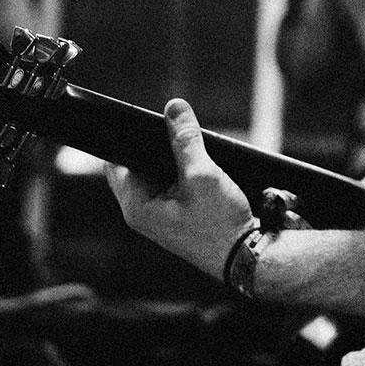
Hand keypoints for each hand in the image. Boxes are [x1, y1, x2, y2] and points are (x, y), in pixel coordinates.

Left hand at [102, 99, 253, 278]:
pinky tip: (204, 169)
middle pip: (139, 164)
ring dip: (175, 159)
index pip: (117, 161)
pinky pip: (174, 185)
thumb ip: (186, 139)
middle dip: (157, 146)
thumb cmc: (220, 226)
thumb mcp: (203, 175)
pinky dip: (185, 173)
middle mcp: (143, 212)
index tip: (148, 120)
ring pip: (159, 173)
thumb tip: (174, 108)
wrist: (247, 257)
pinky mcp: (178, 216)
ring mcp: (161, 216)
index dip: (129, 137)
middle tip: (178, 133)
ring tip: (194, 153)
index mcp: (136, 206)